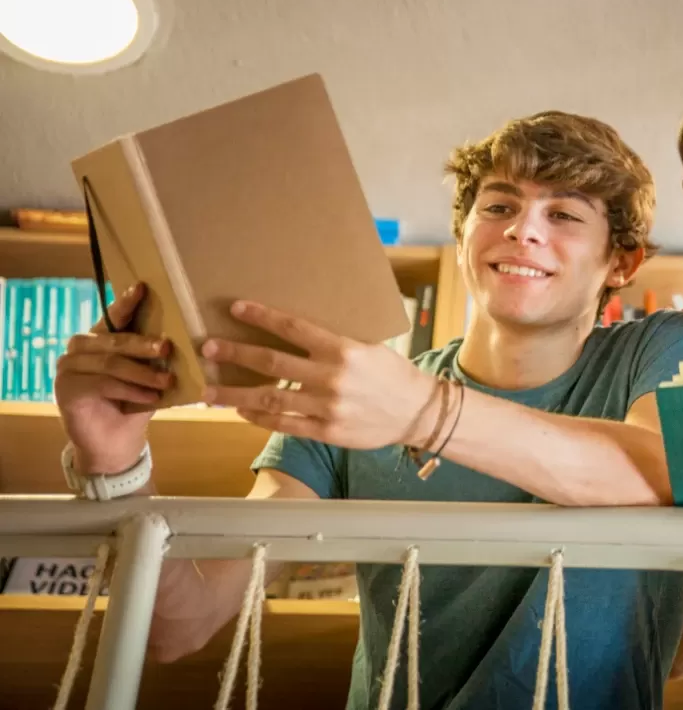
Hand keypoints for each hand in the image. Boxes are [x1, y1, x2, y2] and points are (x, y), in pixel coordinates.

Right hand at [54, 284, 173, 474]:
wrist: (115, 442)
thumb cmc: (135, 402)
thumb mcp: (148, 375)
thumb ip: (154, 357)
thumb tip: (180, 338)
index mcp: (100, 339)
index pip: (114, 316)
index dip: (127, 301)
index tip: (143, 287)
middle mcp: (79, 349)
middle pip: (114, 340)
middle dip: (143, 344)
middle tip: (166, 348)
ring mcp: (68, 368)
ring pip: (111, 363)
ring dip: (142, 373)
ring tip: (166, 382)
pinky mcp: (65, 389)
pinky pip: (103, 384)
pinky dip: (130, 390)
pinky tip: (150, 398)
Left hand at [199, 301, 436, 449]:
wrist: (416, 411)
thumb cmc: (392, 374)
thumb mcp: (369, 347)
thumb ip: (334, 342)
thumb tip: (295, 330)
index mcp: (344, 349)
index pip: (294, 328)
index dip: (262, 317)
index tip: (236, 309)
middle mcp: (332, 377)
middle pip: (272, 363)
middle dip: (236, 354)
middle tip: (208, 347)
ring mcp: (327, 407)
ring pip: (270, 398)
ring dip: (234, 395)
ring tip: (208, 392)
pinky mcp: (326, 431)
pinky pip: (284, 424)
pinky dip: (259, 418)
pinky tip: (241, 412)